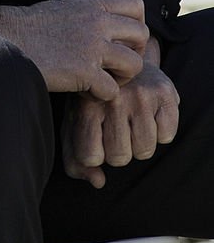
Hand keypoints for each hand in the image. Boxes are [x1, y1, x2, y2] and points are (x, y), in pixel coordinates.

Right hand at [0, 0, 148, 100]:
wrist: (8, 40)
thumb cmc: (32, 28)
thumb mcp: (65, 10)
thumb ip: (89, 15)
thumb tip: (108, 25)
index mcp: (92, 5)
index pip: (136, 5)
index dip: (136, 25)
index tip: (123, 40)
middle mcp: (96, 22)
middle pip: (142, 35)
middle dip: (135, 53)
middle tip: (117, 65)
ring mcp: (92, 46)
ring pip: (135, 65)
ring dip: (123, 78)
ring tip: (104, 80)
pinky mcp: (84, 71)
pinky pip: (112, 90)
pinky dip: (101, 95)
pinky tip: (84, 90)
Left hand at [61, 39, 179, 188]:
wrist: (120, 62)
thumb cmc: (94, 102)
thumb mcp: (76, 126)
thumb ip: (75, 161)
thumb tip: (98, 181)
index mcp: (86, 105)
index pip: (91, 157)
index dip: (95, 155)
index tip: (95, 139)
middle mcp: (113, 98)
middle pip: (119, 157)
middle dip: (118, 151)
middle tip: (115, 129)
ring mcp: (140, 94)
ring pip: (144, 150)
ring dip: (139, 144)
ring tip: (132, 121)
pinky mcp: (164, 93)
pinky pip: (166, 136)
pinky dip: (160, 131)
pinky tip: (149, 114)